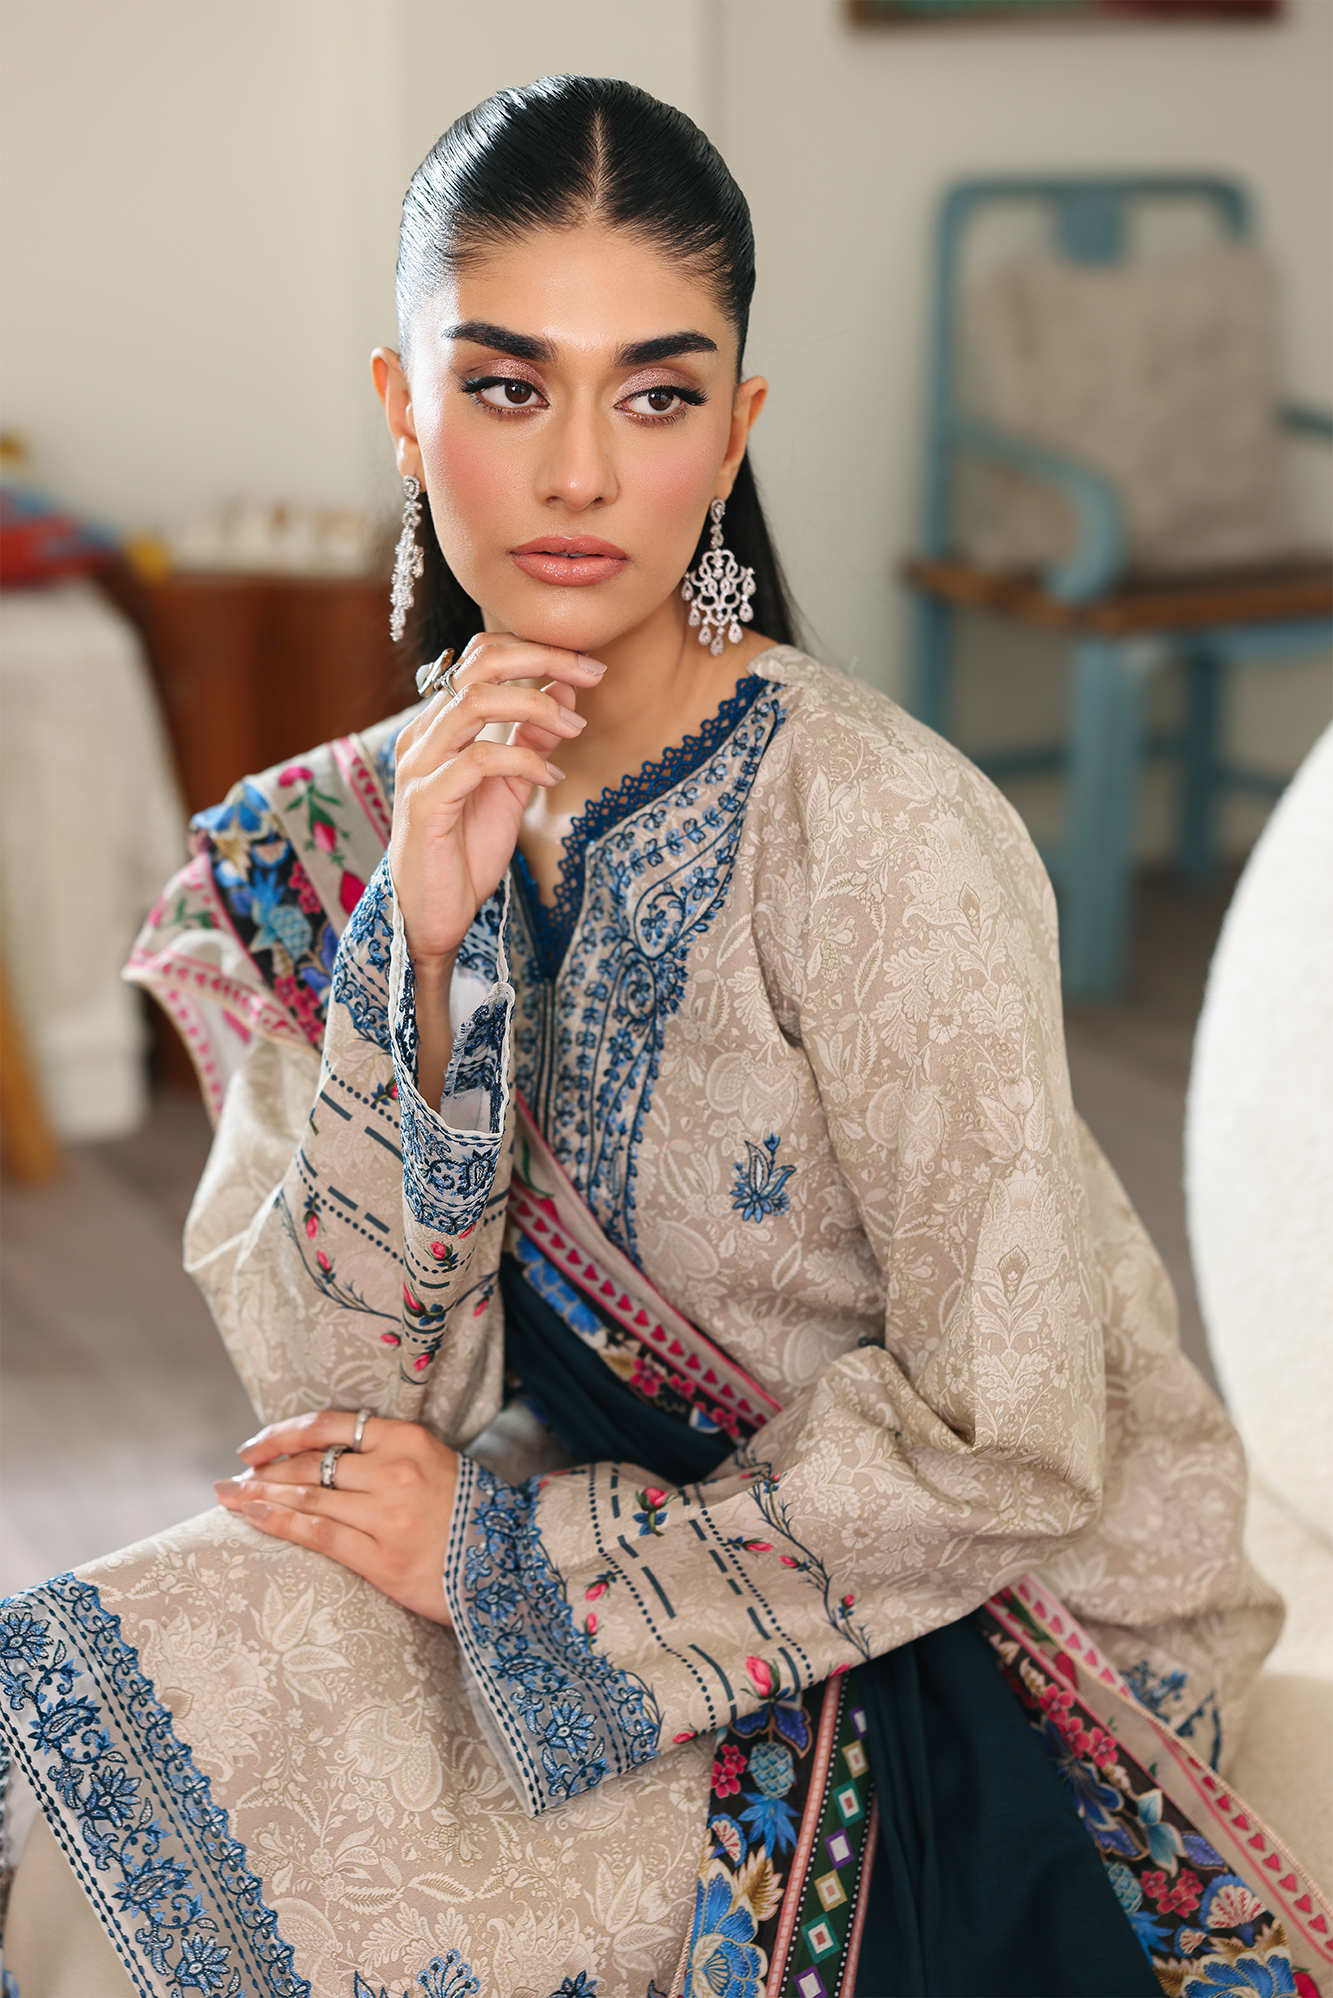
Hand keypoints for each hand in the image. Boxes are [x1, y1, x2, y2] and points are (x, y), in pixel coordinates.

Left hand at [214, 1411, 458, 1623]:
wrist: (508, 1566)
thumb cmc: (464, 1514)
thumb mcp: (432, 1463)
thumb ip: (384, 1454)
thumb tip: (320, 1453)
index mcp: (409, 1439)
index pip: (331, 1425)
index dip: (284, 1433)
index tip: (255, 1446)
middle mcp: (397, 1472)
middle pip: (312, 1461)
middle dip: (263, 1467)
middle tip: (234, 1474)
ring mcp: (389, 1516)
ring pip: (309, 1495)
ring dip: (260, 1494)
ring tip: (230, 1496)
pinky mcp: (382, 1558)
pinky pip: (318, 1534)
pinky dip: (279, 1521)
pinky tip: (252, 1515)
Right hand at [389, 633, 604, 969]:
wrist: (436, 912)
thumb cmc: (466, 848)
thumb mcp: (510, 786)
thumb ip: (530, 737)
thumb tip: (565, 689)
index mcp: (439, 724)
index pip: (479, 658)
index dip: (535, 649)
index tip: (587, 664)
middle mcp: (422, 735)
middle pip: (477, 666)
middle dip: (542, 659)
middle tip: (592, 673)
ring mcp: (419, 766)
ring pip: (473, 702)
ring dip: (536, 706)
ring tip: (575, 727)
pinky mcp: (425, 801)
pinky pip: (477, 760)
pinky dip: (523, 760)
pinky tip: (551, 775)